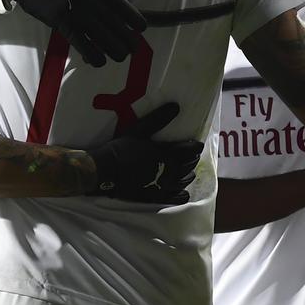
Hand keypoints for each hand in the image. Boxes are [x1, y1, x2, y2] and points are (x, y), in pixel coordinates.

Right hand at [0, 0, 146, 67]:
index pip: (121, 5)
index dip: (135, 19)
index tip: (142, 28)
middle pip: (115, 25)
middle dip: (127, 40)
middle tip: (132, 48)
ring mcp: (74, 11)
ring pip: (101, 37)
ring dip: (113, 50)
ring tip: (119, 56)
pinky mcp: (60, 22)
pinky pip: (80, 43)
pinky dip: (92, 55)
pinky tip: (98, 61)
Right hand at [86, 103, 201, 204]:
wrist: (106, 171)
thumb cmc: (122, 148)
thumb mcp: (140, 130)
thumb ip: (159, 119)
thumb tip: (176, 106)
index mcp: (167, 155)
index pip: (189, 151)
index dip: (195, 147)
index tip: (198, 144)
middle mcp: (169, 172)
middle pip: (188, 166)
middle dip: (192, 160)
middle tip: (192, 155)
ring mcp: (163, 187)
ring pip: (184, 181)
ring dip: (187, 175)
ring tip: (187, 171)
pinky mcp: (156, 197)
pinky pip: (175, 198)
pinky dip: (181, 195)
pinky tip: (183, 192)